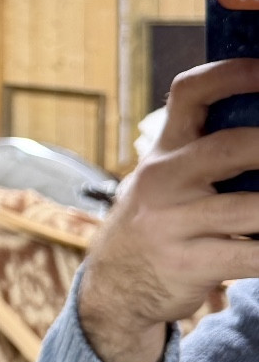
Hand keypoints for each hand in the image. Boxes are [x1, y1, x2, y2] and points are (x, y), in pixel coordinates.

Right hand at [78, 58, 258, 361]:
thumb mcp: (165, 181)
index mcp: (163, 152)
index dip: (232, 74)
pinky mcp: (188, 264)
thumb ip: (203, 154)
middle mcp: (163, 180)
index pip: (189, 94)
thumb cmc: (157, 222)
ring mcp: (173, 223)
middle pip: (229, 147)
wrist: (115, 287)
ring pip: (250, 209)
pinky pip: (252, 256)